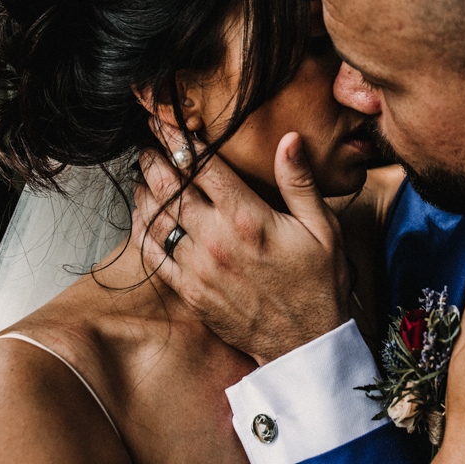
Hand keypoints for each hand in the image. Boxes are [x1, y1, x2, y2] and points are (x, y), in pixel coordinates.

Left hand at [133, 121, 349, 364]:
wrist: (306, 343)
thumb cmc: (319, 284)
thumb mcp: (323, 227)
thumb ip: (299, 182)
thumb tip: (288, 139)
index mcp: (248, 217)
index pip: (202, 166)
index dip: (178, 139)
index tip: (163, 122)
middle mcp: (217, 239)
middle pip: (171, 188)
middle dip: (154, 159)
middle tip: (146, 143)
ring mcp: (199, 268)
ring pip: (156, 220)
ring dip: (144, 192)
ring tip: (141, 173)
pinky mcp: (191, 292)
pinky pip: (154, 256)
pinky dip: (142, 231)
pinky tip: (141, 216)